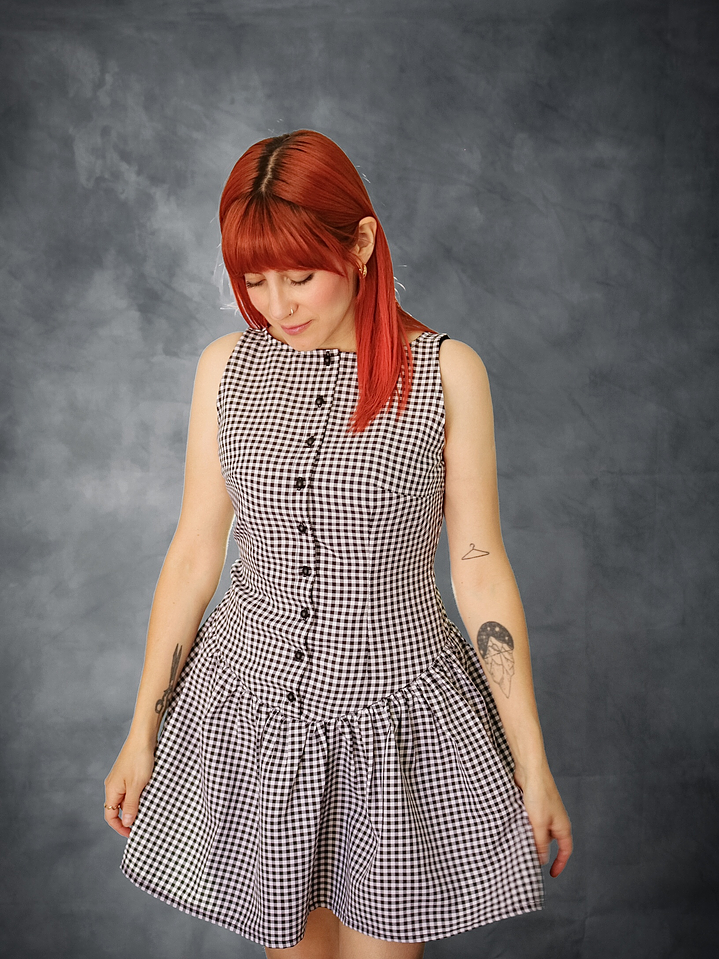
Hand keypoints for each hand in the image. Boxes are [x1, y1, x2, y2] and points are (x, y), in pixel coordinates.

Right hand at [103, 736, 156, 837]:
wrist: (144, 736)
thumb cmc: (139, 759)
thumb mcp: (136, 786)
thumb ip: (131, 805)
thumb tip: (125, 822)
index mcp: (111, 789)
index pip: (110, 816)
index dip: (119, 827)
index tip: (132, 833)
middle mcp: (113, 785)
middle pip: (117, 808)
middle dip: (128, 818)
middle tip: (142, 824)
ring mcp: (121, 778)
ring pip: (125, 799)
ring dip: (134, 807)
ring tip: (148, 811)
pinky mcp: (129, 772)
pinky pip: (131, 790)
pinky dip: (138, 796)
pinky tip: (148, 796)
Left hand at [514, 763, 572, 877]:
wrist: (530, 770)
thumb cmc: (539, 795)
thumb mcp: (539, 824)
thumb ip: (540, 843)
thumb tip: (541, 860)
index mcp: (562, 827)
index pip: (565, 851)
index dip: (560, 864)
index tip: (552, 875)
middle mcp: (556, 821)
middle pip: (549, 843)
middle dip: (540, 852)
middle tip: (527, 861)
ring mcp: (545, 813)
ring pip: (538, 832)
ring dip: (529, 839)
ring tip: (517, 846)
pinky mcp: (534, 806)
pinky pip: (530, 822)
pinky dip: (523, 827)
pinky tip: (513, 830)